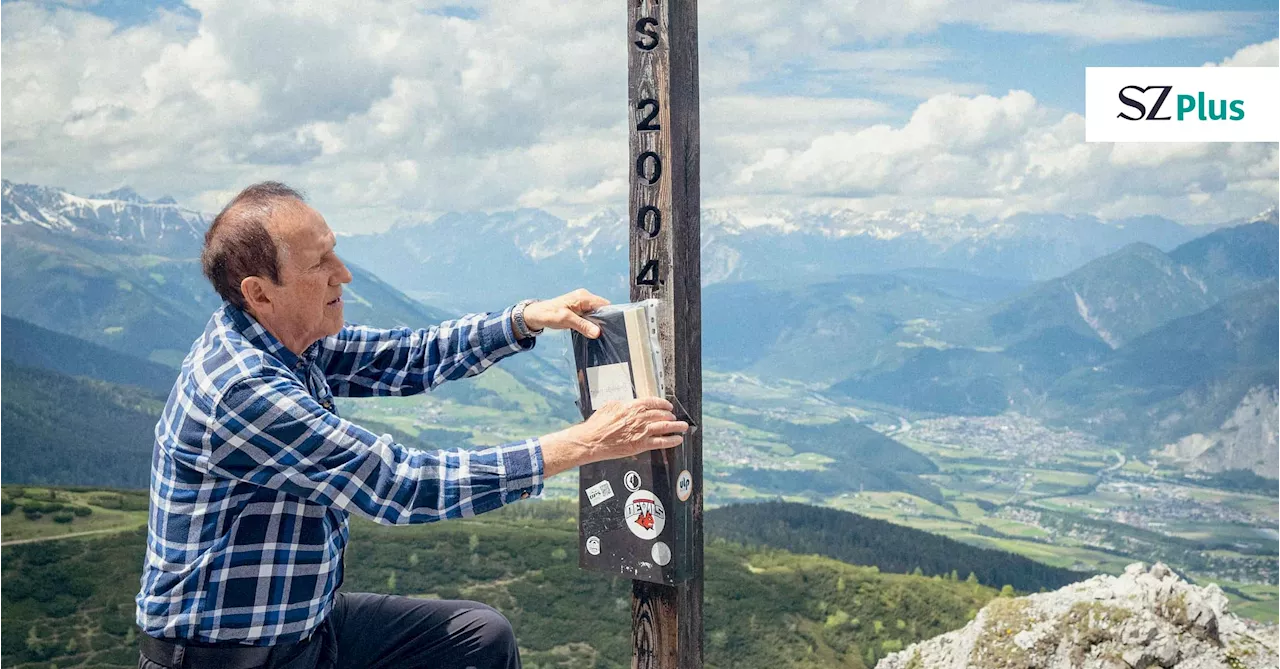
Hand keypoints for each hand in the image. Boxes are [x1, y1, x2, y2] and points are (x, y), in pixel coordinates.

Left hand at [522, 289, 609, 337]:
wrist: (536, 315)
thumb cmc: (548, 314)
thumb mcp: (566, 320)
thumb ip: (582, 325)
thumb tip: (597, 332)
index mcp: (583, 297)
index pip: (603, 304)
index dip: (609, 315)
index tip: (611, 327)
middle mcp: (584, 298)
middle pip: (602, 309)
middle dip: (604, 320)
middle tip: (604, 333)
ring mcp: (582, 303)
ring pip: (597, 313)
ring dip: (597, 323)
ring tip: (598, 333)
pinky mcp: (579, 310)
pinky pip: (591, 316)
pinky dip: (592, 323)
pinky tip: (590, 331)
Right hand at [539, 397, 687, 476]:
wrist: (593, 440)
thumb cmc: (598, 424)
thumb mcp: (609, 406)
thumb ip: (622, 404)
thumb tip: (628, 404)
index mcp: (632, 406)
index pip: (653, 402)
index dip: (663, 404)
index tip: (668, 406)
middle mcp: (640, 418)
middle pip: (661, 415)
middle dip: (670, 416)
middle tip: (675, 417)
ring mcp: (642, 432)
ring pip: (665, 428)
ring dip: (676, 427)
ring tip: (684, 427)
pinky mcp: (641, 445)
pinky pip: (661, 442)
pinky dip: (672, 441)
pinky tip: (678, 439)